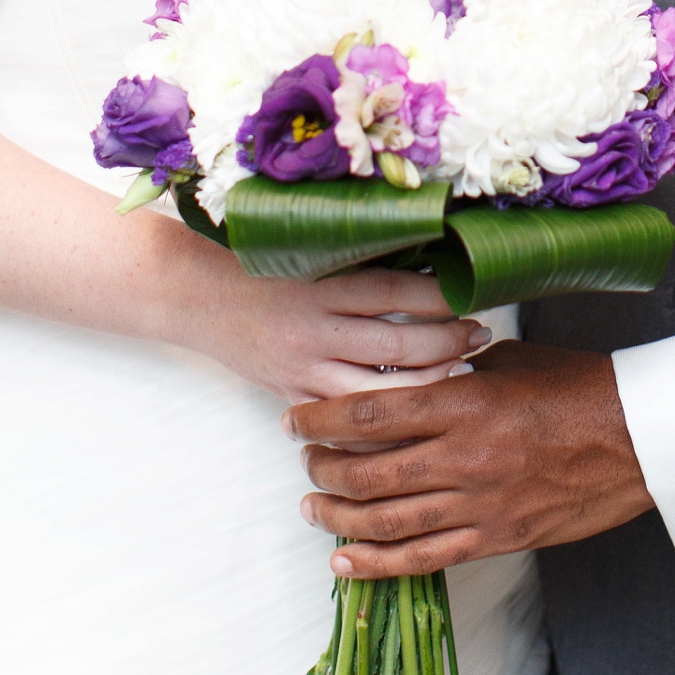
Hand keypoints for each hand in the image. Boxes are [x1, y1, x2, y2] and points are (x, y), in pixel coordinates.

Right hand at [163, 251, 488, 402]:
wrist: (193, 296)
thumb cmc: (259, 265)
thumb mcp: (309, 252)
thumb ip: (361, 260)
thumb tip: (439, 256)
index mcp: (317, 285)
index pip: (392, 292)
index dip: (440, 296)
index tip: (476, 293)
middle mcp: (310, 330)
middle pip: (396, 346)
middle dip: (448, 344)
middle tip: (481, 334)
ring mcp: (299, 369)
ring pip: (375, 392)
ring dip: (426, 386)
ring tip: (462, 373)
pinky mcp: (290, 396)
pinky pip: (344, 421)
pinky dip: (382, 423)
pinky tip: (418, 417)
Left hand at [287, 339, 653, 576]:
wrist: (643, 437)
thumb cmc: (583, 388)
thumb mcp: (515, 362)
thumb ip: (461, 374)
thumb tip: (425, 377)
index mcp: (466, 405)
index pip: (370, 413)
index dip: (321, 419)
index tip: (296, 420)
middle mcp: (463, 457)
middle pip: (365, 472)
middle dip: (321, 470)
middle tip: (305, 463)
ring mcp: (479, 504)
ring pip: (384, 522)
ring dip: (337, 517)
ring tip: (314, 509)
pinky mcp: (496, 536)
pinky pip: (423, 558)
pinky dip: (375, 564)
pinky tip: (344, 561)